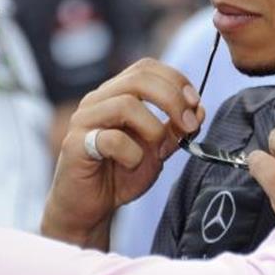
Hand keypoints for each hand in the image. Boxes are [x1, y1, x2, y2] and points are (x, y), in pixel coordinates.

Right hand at [41, 59, 203, 246]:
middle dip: (172, 100)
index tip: (194, 103)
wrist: (90, 207)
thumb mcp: (158, 149)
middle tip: (188, 125)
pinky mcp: (75, 145)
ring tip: (159, 151)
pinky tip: (132, 164)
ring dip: (154, 129)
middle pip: (139, 79)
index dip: (175, 80)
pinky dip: (132, 154)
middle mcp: (98, 100)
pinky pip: (112, 139)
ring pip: (126, 104)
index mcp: (116, 94)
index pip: (146, 67)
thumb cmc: (120, 174)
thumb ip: (176, 129)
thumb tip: (199, 109)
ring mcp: (84, 120)